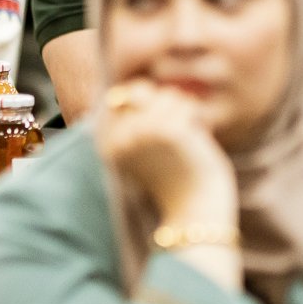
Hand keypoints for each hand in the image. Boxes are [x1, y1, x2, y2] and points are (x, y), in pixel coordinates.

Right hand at [94, 80, 237, 229]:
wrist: (194, 214)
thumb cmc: (173, 184)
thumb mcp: (142, 154)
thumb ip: (132, 125)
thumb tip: (133, 89)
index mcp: (104, 144)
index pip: (118, 98)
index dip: (144, 102)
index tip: (160, 129)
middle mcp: (116, 137)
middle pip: (139, 91)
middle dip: (162, 103)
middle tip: (177, 130)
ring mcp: (140, 133)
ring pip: (165, 94)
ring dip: (184, 110)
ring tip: (188, 138)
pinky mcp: (166, 131)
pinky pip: (186, 105)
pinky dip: (197, 118)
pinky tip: (198, 140)